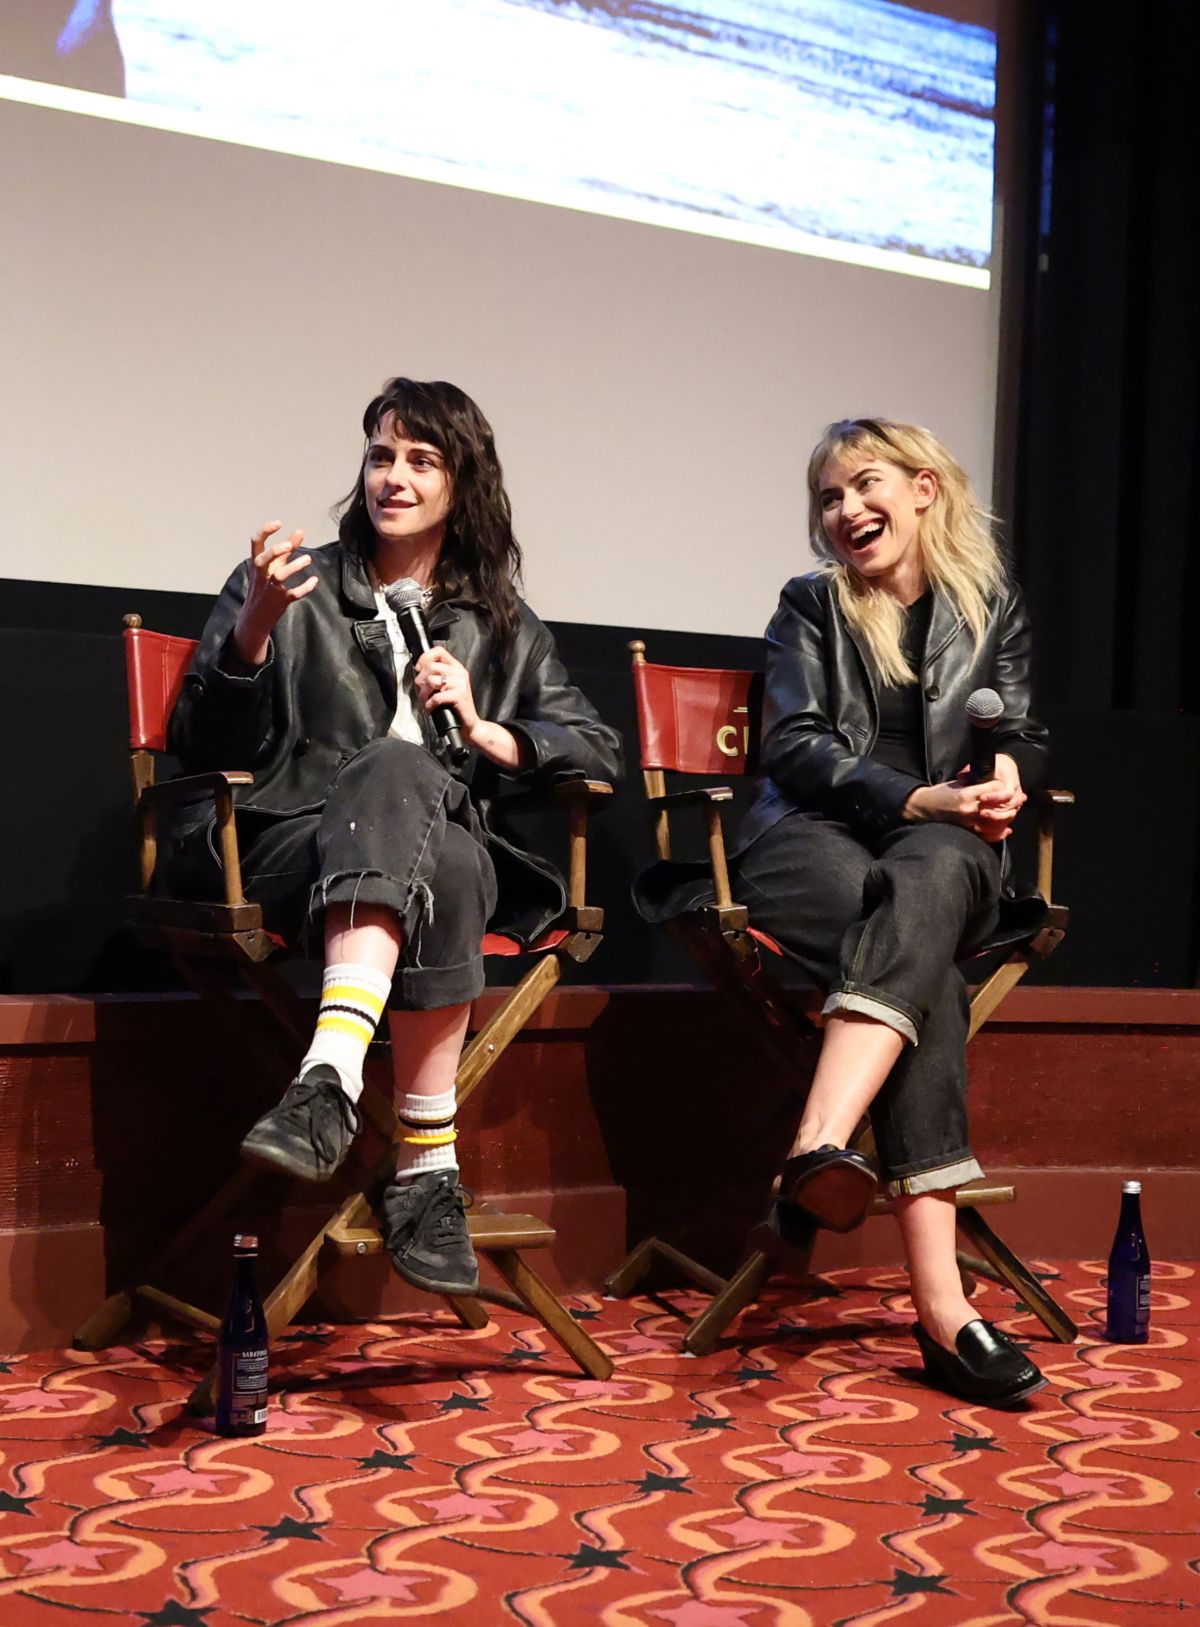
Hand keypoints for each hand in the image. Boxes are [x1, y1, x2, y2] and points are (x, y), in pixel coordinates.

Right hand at [231, 522, 317, 666]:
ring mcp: (270, 588)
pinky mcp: (280, 601)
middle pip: (263, 559)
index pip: (255, 542)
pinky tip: (314, 581)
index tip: (279, 523)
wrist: (255, 616)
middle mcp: (262, 574)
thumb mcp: (274, 566)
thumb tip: (300, 531)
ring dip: (294, 567)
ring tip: (308, 559)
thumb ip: (287, 549)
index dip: (265, 530)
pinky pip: (292, 593)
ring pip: (279, 576)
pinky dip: (304, 587)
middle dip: (276, 551)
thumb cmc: (266, 585)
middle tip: (290, 546)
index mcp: (258, 563)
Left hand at [414, 646, 479, 735]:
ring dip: (423, 694)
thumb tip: (418, 668)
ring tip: (426, 701)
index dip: (425, 657)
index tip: (419, 669)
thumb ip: (436, 674)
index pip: (439, 650)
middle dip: (420, 681)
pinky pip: (436, 696)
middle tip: (421, 692)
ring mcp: (461, 683)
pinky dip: (430, 704)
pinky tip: (432, 708)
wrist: (469, 724)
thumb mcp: (445, 686)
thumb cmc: (455, 707)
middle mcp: (460, 672)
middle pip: (431, 666)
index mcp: (456, 667)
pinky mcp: (460, 695)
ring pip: (431, 680)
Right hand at [903, 754, 1024, 843]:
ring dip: (1008, 818)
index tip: (1007, 784)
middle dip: (1012, 803)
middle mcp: (970, 809)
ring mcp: (969, 822)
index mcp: (967, 794)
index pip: (994, 789)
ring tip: (1015, 812)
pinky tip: (1006, 830)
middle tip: (1020, 799)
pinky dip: (999, 834)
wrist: (924, 807)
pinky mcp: (967, 831)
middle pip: (1000, 807)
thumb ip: (975, 784)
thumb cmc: (940, 793)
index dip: (1003, 786)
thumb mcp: (958, 783)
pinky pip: (987, 835)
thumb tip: (994, 783)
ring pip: (997, 822)